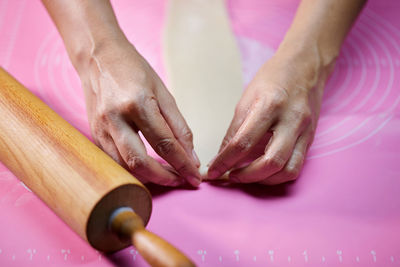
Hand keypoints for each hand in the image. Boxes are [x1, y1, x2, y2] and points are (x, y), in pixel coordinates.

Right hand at [78, 40, 200, 186]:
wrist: (98, 57)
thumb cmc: (134, 70)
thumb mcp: (163, 92)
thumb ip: (179, 126)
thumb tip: (191, 155)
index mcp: (137, 103)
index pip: (165, 144)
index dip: (183, 164)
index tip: (194, 177)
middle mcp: (115, 118)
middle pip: (140, 162)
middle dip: (164, 178)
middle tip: (181, 180)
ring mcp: (100, 127)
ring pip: (124, 166)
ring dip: (148, 177)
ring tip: (167, 175)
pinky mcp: (93, 134)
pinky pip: (114, 160)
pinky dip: (132, 169)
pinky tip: (147, 167)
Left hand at [207, 49, 332, 184]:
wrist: (306, 66)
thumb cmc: (273, 78)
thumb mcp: (246, 98)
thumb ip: (235, 129)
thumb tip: (221, 155)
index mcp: (269, 105)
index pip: (243, 142)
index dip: (225, 161)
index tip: (212, 172)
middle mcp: (291, 120)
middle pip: (270, 162)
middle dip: (246, 176)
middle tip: (230, 177)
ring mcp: (305, 131)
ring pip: (288, 170)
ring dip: (264, 180)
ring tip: (246, 176)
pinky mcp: (311, 139)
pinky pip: (297, 166)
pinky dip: (278, 175)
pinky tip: (264, 172)